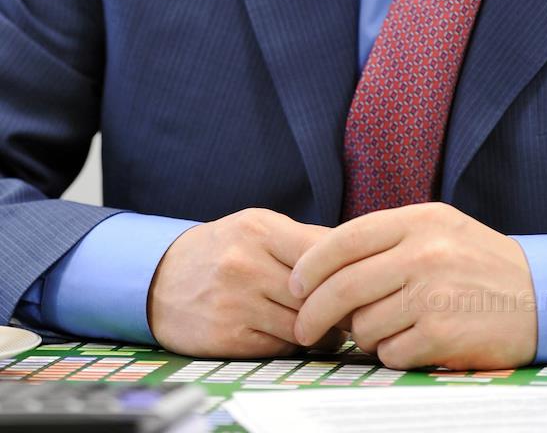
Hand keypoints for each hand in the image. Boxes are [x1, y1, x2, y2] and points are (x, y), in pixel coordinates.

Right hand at [147, 208, 350, 357]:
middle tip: (355, 309)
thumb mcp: (257, 226)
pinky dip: (294, 344)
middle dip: (340, 305)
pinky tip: (296, 335)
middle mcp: (246, 264)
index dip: (347, 269)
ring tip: (330, 326)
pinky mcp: (228, 337)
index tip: (359, 278)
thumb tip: (355, 256)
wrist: (160, 279)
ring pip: (302, 325)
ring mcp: (236, 303)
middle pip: (316, 293)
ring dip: (322, 331)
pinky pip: (280, 347)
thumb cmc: (222, 249)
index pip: (322, 250)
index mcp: (260, 229)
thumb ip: (302, 239)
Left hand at [288, 202, 536, 369]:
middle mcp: (424, 252)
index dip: (310, 265)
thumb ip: (387, 240)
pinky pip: (390, 352)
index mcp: (419, 219)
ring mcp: (433, 293)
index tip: (294, 285)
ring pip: (363, 324)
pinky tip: (412, 342)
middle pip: (343, 286)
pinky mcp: (443, 333)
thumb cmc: (478, 263)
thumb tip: (322, 266)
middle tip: (304, 328)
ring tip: (387, 327)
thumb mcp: (438, 230)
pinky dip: (392, 353)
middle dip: (314, 312)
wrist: (542, 296)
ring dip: (364, 334)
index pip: (344, 239)